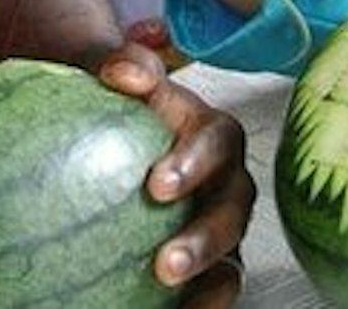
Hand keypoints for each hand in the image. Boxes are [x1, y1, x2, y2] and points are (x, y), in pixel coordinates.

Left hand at [99, 43, 251, 305]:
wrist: (115, 141)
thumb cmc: (127, 107)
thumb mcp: (123, 77)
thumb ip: (126, 64)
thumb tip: (122, 72)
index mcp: (211, 134)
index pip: (215, 142)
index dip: (193, 164)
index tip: (156, 185)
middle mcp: (225, 183)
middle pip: (232, 209)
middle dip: (205, 238)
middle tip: (164, 262)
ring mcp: (220, 228)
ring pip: (231, 258)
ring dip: (206, 277)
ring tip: (166, 288)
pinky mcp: (209, 269)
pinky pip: (217, 291)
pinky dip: (206, 305)